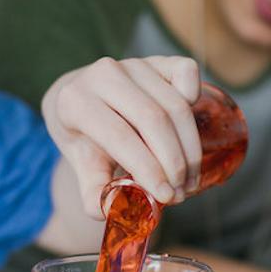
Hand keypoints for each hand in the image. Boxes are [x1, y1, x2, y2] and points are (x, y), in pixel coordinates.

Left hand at [42, 56, 202, 217]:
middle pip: (152, 120)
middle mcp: (103, 74)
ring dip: (190, 147)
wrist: (79, 96)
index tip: (166, 196)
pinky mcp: (157, 61)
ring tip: (190, 180)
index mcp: (75, 101)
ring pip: (174, 104)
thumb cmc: (83, 135)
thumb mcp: (80, 164)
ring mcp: (133, 64)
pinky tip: (191, 132)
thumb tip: (114, 210)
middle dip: (174, 162)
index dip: (148, 168)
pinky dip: (195, 96)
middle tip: (181, 192)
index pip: (120, 136)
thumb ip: (94, 192)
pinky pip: (185, 71)